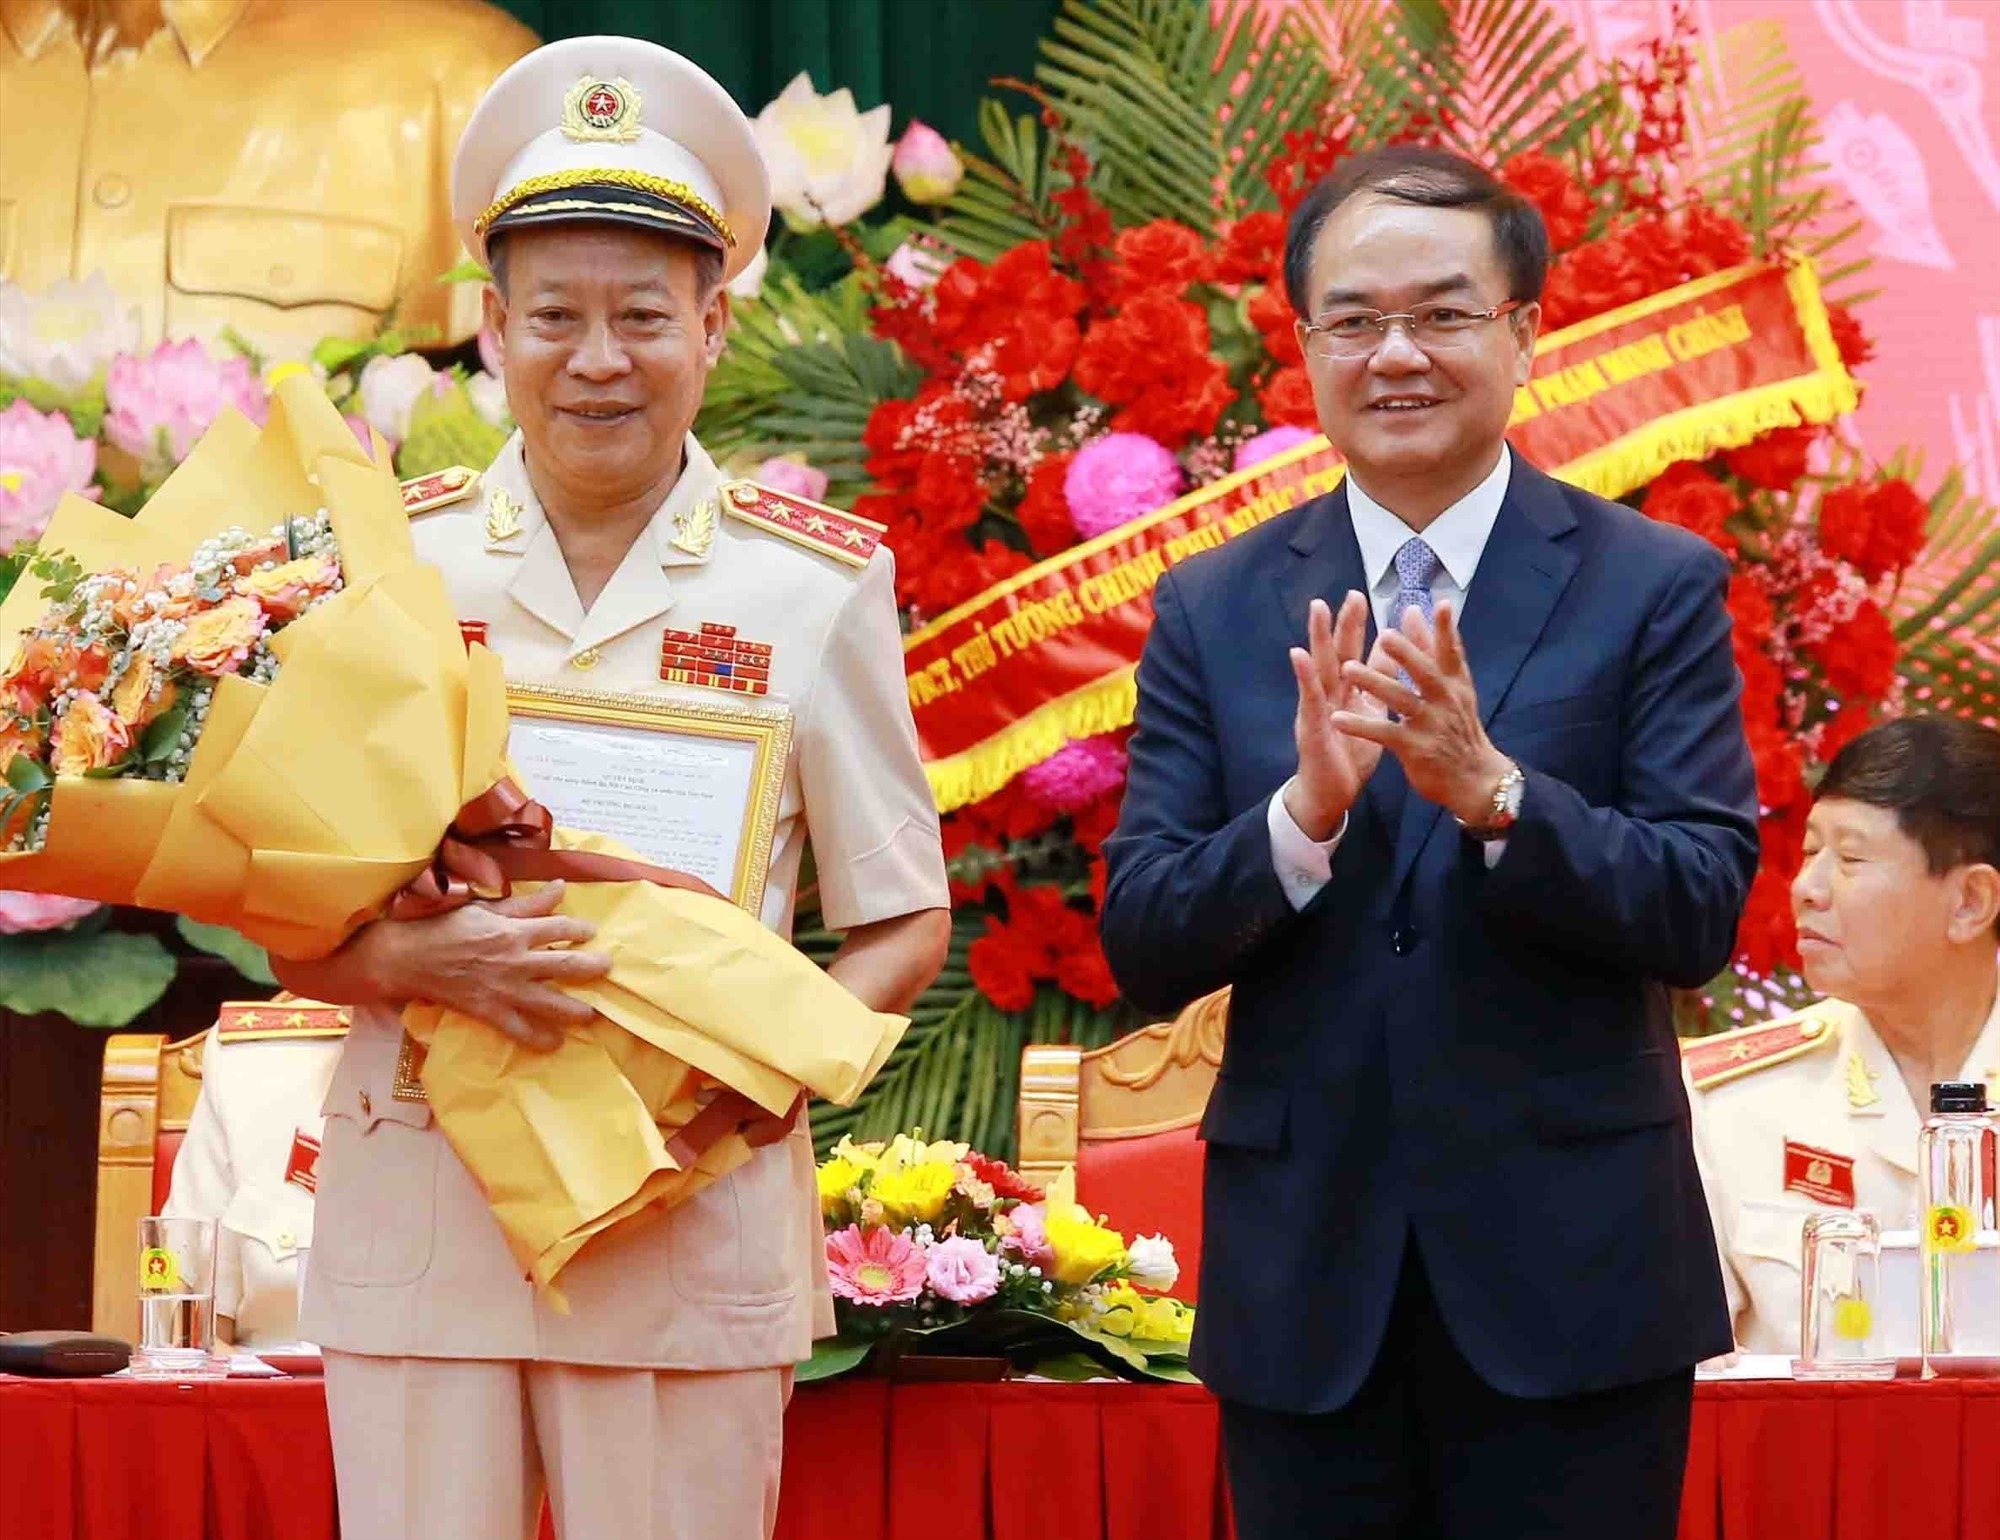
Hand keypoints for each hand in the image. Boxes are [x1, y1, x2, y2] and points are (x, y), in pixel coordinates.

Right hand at [351, 881, 610, 1050]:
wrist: (408, 957)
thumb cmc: (446, 927)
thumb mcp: (487, 908)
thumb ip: (527, 902)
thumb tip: (561, 886)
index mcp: (514, 930)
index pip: (560, 926)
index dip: (580, 928)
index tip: (591, 931)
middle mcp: (515, 960)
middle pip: (566, 964)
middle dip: (592, 967)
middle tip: (606, 968)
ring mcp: (504, 988)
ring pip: (550, 1002)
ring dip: (575, 1010)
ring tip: (589, 1014)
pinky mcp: (489, 1011)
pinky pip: (520, 1030)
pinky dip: (539, 1039)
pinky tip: (553, 1042)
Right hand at [1284, 592, 1385, 839]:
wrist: (1331, 794)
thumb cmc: (1349, 756)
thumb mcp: (1371, 716)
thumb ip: (1378, 688)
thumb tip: (1393, 660)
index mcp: (1349, 693)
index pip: (1357, 655)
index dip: (1360, 629)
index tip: (1365, 598)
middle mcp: (1331, 695)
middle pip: (1339, 653)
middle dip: (1344, 623)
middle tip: (1351, 594)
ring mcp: (1318, 708)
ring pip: (1320, 667)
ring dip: (1318, 637)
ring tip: (1318, 608)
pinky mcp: (1311, 725)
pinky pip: (1308, 698)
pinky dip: (1303, 675)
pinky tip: (1298, 655)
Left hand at [1332, 599, 1512, 825]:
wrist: (1475, 779)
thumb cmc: (1458, 728)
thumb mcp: (1455, 689)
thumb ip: (1435, 650)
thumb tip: (1422, 610)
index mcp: (1455, 684)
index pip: (1451, 652)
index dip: (1446, 629)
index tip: (1440, 604)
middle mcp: (1446, 701)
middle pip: (1426, 673)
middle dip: (1407, 654)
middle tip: (1386, 635)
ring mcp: (1430, 725)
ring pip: (1401, 699)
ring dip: (1374, 683)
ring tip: (1348, 669)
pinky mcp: (1414, 748)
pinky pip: (1383, 733)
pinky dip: (1360, 726)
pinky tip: (1337, 719)